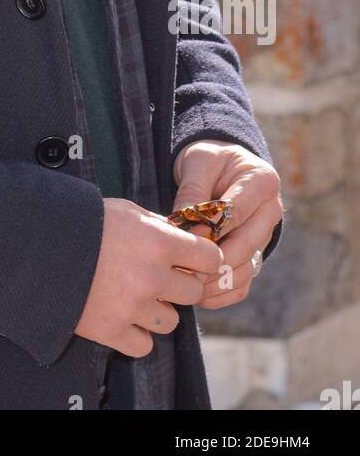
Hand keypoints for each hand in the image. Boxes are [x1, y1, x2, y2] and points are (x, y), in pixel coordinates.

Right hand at [74, 197, 223, 355]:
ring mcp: (133, 307)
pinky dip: (135, 334)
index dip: (201, 258)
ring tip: (133, 295)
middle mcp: (152, 277)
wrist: (37, 246)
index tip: (191, 259)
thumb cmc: (82, 222)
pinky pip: (144, 345)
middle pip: (193, 292)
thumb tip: (180, 236)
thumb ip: (157, 225)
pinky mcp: (112, 331)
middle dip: (179, 284)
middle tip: (157, 276)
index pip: (209, 258)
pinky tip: (121, 316)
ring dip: (157, 310)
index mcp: (159, 242)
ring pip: (171, 321)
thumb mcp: (124, 210)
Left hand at [171, 139, 283, 309]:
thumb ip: (193, 188)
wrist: (220, 168)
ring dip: (217, 281)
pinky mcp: (254, 256)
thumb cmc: (209, 161)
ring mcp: (264, 237)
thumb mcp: (199, 160)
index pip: (238, 211)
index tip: (186, 241)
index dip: (212, 229)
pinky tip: (199, 295)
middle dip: (216, 261)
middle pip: (247, 245)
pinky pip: (244, 283)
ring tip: (187, 285)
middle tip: (185, 270)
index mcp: (263, 181)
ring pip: (246, 268)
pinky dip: (223, 293)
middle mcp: (271, 211)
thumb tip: (185, 221)